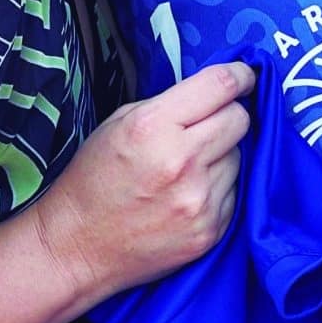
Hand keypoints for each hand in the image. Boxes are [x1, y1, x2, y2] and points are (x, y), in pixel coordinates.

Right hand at [34, 60, 251, 301]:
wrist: (76, 247)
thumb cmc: (93, 180)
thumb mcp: (118, 124)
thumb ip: (169, 105)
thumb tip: (216, 94)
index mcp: (153, 127)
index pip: (220, 86)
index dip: (240, 75)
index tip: (245, 76)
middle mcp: (181, 162)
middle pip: (239, 120)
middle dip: (228, 116)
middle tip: (207, 125)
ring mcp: (198, 200)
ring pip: (239, 157)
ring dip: (221, 156)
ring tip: (186, 169)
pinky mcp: (210, 231)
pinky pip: (233, 193)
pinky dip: (217, 189)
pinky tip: (187, 196)